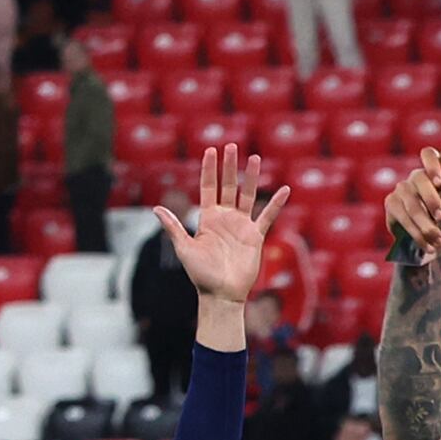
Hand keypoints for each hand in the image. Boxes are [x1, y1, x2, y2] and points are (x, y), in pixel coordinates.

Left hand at [155, 141, 289, 306]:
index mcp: (207, 218)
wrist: (222, 293)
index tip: (210, 151)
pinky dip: (276, 203)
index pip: (208, 187)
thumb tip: (156, 208)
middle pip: (228, 186)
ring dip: (251, 177)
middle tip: (231, 146)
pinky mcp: (256, 236)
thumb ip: (173, 227)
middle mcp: (225, 218)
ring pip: (247, 195)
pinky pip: (268, 216)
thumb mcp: (183, 248)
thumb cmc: (201, 274)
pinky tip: (284, 190)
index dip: (209, 169)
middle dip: (229, 166)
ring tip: (255, 158)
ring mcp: (242, 226)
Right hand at [383, 145, 440, 260]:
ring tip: (440, 241)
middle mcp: (417, 177)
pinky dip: (416, 233)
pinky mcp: (392, 204)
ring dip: (426, 224)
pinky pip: (402, 217)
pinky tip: (428, 245)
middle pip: (419, 178)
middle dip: (432, 199)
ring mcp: (402, 190)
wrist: (437, 242)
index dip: (434, 165)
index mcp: (437, 173)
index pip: (429, 155)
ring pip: (411, 203)